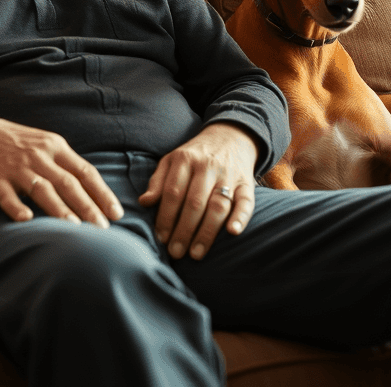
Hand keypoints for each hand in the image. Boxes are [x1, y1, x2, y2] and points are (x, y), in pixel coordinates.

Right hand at [0, 110, 123, 227]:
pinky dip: (16, 207)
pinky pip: (6, 195)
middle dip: (87, 206)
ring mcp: (15, 167)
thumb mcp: (43, 143)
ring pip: (42, 189)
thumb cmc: (14, 142)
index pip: (84, 171)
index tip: (116, 213)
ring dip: (59, 209)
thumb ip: (64, 163)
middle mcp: (38, 156)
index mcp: (54, 146)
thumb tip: (93, 190)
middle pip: (68, 183)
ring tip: (74, 228)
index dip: (102, 193)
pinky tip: (26, 220)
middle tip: (102, 228)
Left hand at [139, 122, 256, 259]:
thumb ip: (158, 182)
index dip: (166, 217)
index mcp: (185, 160)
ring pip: (218, 205)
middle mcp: (207, 166)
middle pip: (194, 202)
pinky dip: (241, 217)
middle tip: (176, 252)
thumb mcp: (172, 161)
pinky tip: (233, 232)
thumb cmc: (195, 156)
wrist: (229, 137)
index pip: (173, 192)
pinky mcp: (247, 183)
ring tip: (196, 254)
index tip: (161, 238)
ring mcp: (228, 175)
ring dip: (207, 232)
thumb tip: (144, 202)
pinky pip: (245, 201)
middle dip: (184, 231)